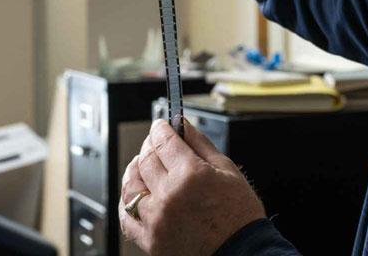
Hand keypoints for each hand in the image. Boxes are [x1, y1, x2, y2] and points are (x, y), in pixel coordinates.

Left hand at [119, 118, 266, 254]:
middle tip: (156, 141)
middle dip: (150, 145)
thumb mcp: (228, 171)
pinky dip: (127, 201)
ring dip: (134, 169)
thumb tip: (184, 125)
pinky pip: (126, 217)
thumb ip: (201, 144)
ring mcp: (155, 219)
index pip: (164, 141)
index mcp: (190, 175)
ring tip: (143, 164)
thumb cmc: (239, 216)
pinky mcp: (149, 240)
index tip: (162, 125)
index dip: (161, 128)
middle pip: (146, 159)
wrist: (241, 252)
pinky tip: (136, 193)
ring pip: (131, 185)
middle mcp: (168, 196)